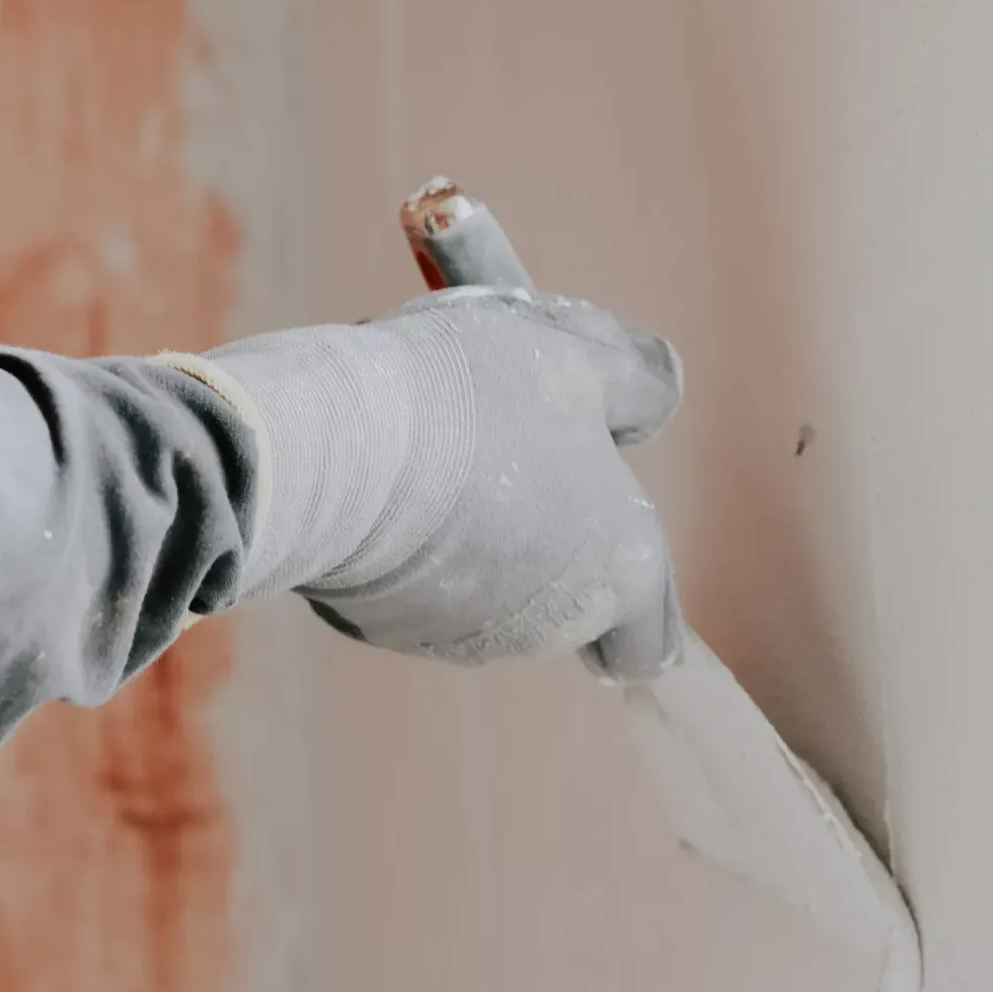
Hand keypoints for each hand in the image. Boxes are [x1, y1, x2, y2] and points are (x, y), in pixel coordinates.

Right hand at [198, 286, 685, 681]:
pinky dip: (412, 551)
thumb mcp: (572, 355)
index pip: (653, 636)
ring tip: (433, 451)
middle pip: (569, 603)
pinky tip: (382, 482)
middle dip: (548, 542)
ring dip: (479, 540)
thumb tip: (659, 395)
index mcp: (620, 570)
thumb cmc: (471, 397)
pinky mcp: (388, 629)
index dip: (640, 599)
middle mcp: (552, 625)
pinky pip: (417, 592)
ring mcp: (466, 636)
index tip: (609, 549)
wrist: (332, 449)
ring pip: (493, 595)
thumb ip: (635, 378)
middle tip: (508, 454)